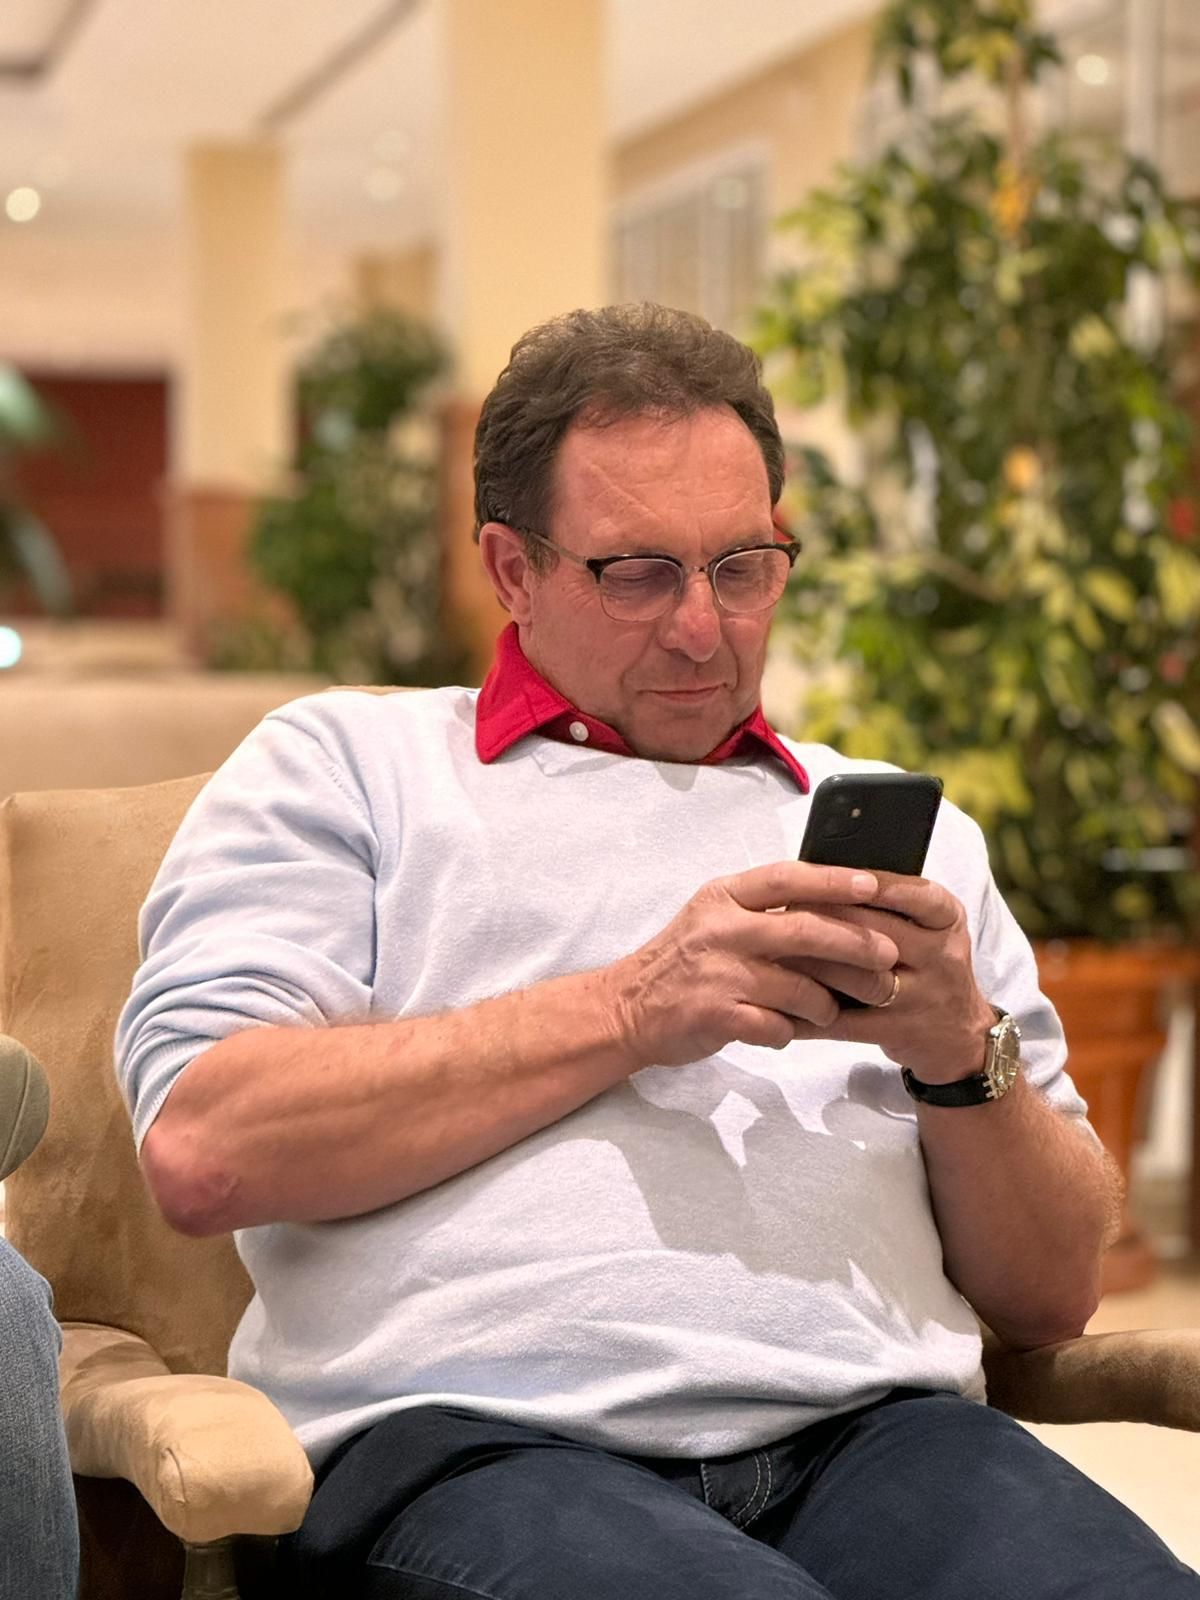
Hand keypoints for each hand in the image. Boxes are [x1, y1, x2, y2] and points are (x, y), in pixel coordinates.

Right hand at [609, 862, 899, 1068]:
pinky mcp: (715, 1015)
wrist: (626, 1007)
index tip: (874, 885)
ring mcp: (717, 973)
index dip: (834, 880)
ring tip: (834, 1009)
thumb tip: (834, 904)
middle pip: (804, 930)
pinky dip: (791, 1031)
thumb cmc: (685, 961)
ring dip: (827, 1002)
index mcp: (723, 897)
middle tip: (888, 957)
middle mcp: (720, 929)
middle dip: (855, 945)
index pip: (787, 878)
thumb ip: (763, 909)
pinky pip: (776, 1026)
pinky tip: (789, 1030)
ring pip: (798, 986)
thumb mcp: (715, 917)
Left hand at [785, 872, 996, 1081]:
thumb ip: (887, 903)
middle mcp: (941, 955)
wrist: (956, 1034)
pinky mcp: (899, 1032)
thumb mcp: (926, 926)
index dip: (864, 885)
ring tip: (775, 952)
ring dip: (813, 965)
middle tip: (780, 910)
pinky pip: (847, 1023)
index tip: (821, 876)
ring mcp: (923, 997)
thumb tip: (821, 875)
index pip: (910, 893)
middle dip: (823, 919)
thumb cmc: (925, 963)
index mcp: (946, 918)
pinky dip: (809, 1013)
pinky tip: (779, 1003)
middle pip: (876, 932)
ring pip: (860, 977)